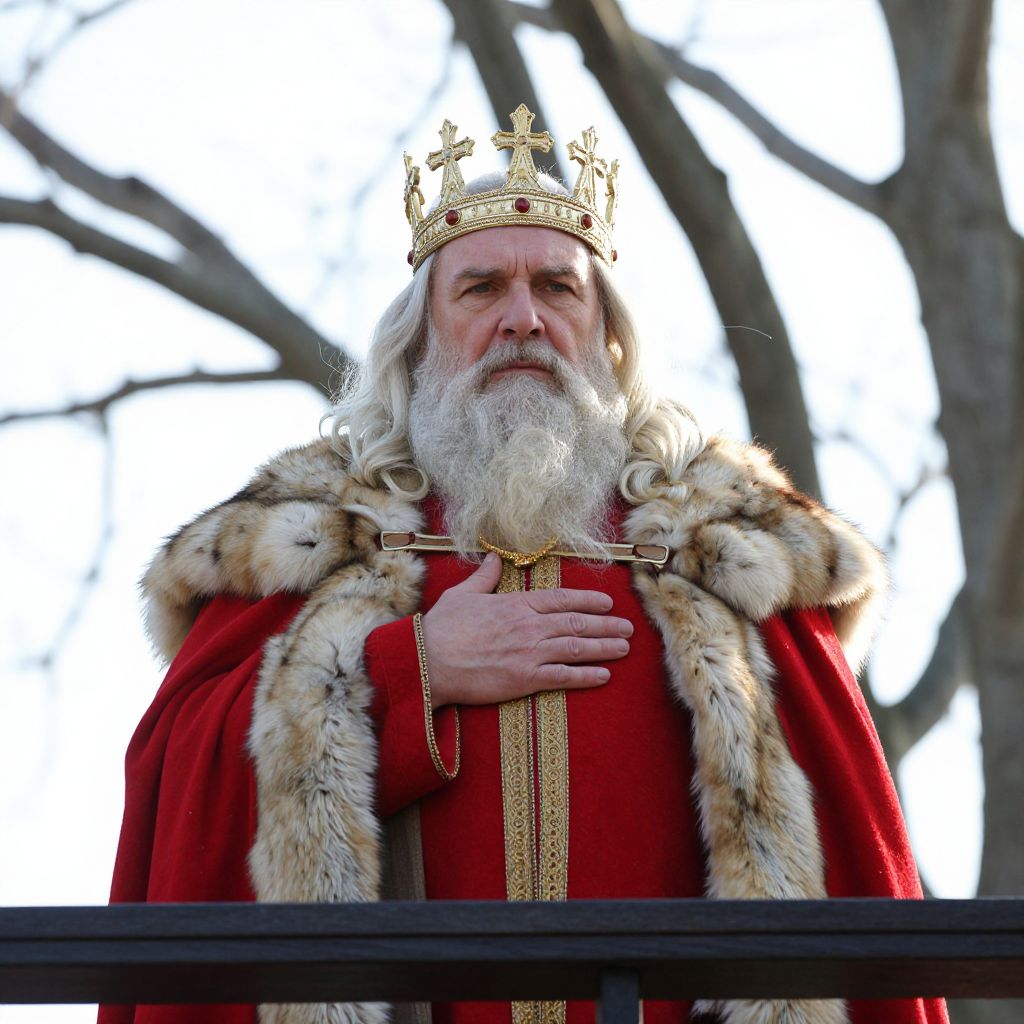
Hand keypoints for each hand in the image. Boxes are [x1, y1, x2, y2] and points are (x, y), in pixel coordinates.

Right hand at [421, 552, 632, 706]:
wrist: (430, 662)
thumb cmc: (443, 628)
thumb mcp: (463, 594)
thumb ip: (484, 577)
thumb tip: (493, 558)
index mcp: (516, 604)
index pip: (562, 599)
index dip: (588, 600)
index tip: (607, 602)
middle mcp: (529, 626)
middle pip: (577, 624)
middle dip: (606, 625)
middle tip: (628, 627)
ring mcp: (529, 653)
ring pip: (576, 648)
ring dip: (604, 648)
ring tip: (624, 648)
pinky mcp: (525, 680)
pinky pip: (563, 677)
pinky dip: (586, 676)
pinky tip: (603, 676)